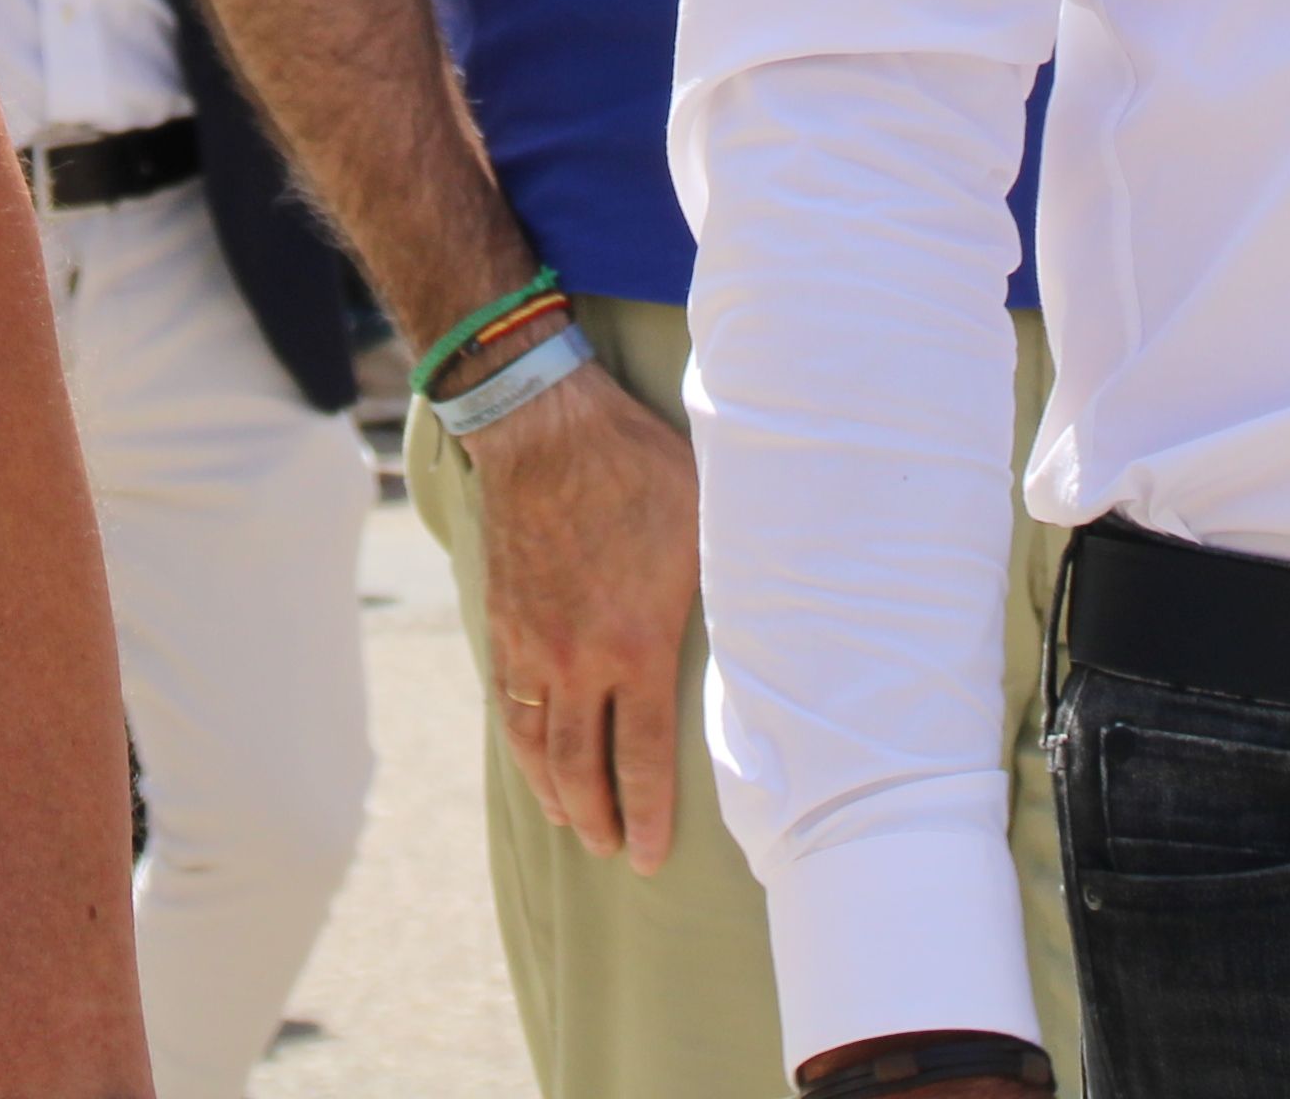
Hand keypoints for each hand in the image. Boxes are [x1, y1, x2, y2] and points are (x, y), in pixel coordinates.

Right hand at [463, 358, 701, 867]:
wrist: (545, 431)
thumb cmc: (640, 470)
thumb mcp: (708, 524)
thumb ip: (731, 585)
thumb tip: (786, 617)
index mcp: (635, 645)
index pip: (640, 758)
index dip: (649, 815)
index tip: (653, 856)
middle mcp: (576, 661)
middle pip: (582, 771)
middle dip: (600, 821)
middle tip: (616, 852)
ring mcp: (531, 647)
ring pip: (537, 748)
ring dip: (557, 795)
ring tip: (573, 824)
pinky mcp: (503, 626)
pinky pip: (508, 707)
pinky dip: (522, 748)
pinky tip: (533, 762)